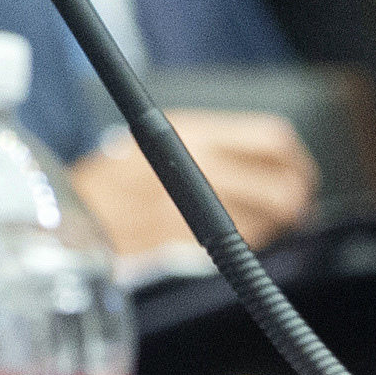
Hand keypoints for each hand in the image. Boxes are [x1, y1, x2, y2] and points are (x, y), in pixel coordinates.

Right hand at [73, 110, 318, 258]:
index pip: (272, 139)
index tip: (298, 169)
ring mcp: (195, 205)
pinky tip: (236, 233)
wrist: (78, 208)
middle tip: (295, 202)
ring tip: (267, 218)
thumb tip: (267, 158)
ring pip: (268, 219)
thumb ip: (212, 142)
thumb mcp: (162, 136)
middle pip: (281, 185)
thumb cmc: (117, 174)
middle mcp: (200, 166)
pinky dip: (248, 240)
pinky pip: (240, 242)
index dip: (296, 157)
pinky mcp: (189, 238)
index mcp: (195, 132)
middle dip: (296, 198)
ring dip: (276, 222)